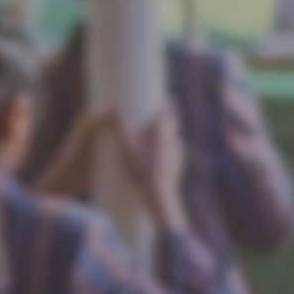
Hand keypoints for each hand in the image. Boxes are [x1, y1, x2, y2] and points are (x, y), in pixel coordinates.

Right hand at [123, 106, 190, 233]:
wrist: (159, 197)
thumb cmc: (141, 169)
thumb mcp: (126, 146)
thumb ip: (120, 126)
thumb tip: (114, 109)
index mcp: (165, 130)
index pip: (170, 109)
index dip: (166, 101)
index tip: (160, 96)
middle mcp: (175, 139)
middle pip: (172, 123)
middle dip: (162, 118)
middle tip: (150, 116)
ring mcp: (179, 154)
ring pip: (173, 139)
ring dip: (164, 136)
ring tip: (150, 138)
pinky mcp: (179, 167)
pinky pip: (173, 153)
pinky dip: (165, 151)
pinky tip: (154, 157)